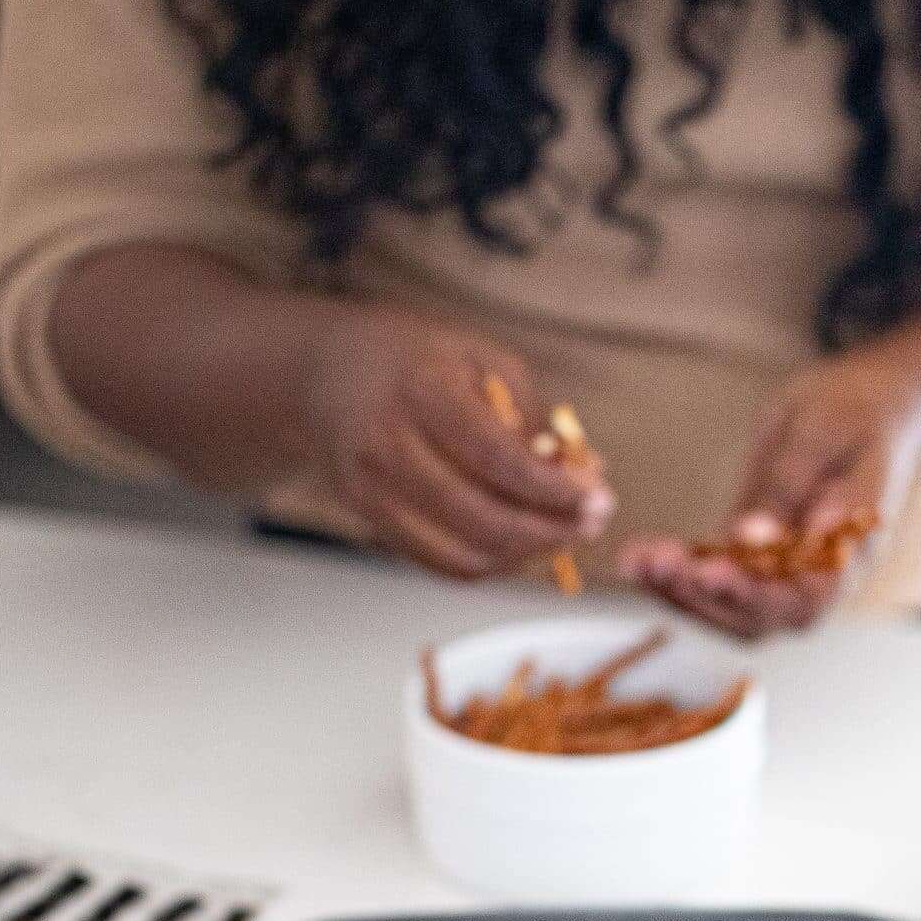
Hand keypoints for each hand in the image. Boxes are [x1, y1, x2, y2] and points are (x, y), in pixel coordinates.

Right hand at [303, 306, 614, 578]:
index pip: (497, 459)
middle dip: (549, 531)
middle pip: (481, 518)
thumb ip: (532, 414)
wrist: (322, 374)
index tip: (598, 499)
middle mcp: (388, 447)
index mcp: (420, 393)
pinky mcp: (370, 522)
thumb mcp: (476, 356)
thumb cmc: (406, 357)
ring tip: (560, 534)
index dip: (554, 490)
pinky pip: (441, 564)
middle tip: (590, 523)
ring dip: (524, 556)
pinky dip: (491, 564)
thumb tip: (588, 470)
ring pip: (463, 554)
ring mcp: (372, 492)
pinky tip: (519, 544)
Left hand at [621, 351, 920, 637]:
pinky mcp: (763, 561)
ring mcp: (792, 573)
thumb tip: (747, 536)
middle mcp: (823, 575)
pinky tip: (639, 559)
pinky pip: (722, 584)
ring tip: (635, 561)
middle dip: (702, 595)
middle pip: (763, 616)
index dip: (757, 595)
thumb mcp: (820, 430)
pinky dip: (679, 576)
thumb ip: (785, 486)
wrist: (878, 405)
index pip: (807, 597)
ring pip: (734, 610)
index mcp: (853, 546)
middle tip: (654, 562)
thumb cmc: (856, 410)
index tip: (712, 570)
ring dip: (681, 592)